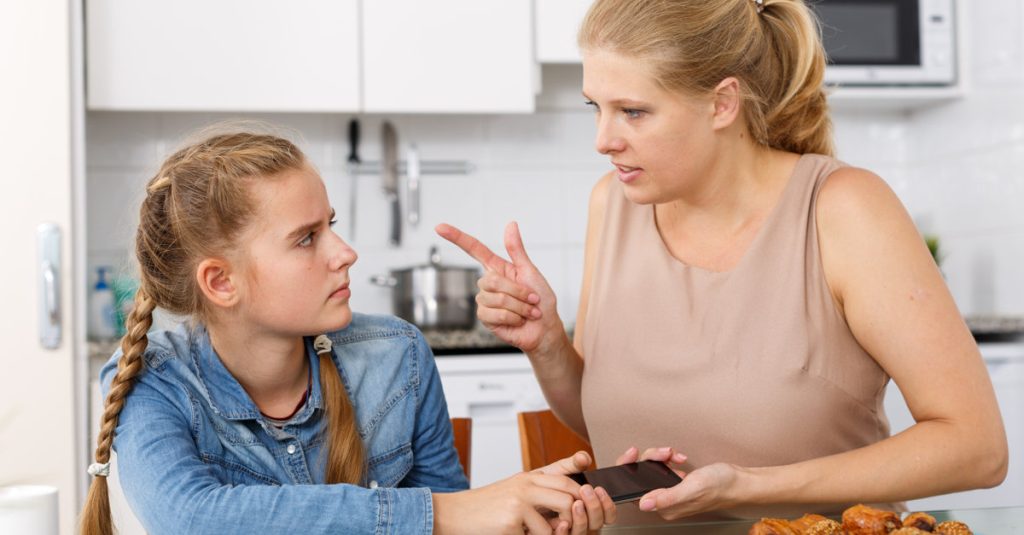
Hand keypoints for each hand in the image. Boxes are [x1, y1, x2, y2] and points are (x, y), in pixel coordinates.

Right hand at [433, 471, 579, 534]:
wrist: (454, 514)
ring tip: (535, 534)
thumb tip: (568, 503)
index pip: (564, 475)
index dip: (580, 487)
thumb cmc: (484, 507)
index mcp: (528, 477)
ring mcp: (520, 500)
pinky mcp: (512, 519)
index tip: (587, 497)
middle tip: (566, 527)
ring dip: (552, 534)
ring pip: (558, 519)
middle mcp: (526, 484)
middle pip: (569, 495)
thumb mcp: (513, 491)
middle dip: (574, 514)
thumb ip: (538, 492)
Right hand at [435, 222, 561, 352]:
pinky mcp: (486, 318)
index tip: (440, 227)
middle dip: (517, 291)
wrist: (544, 328)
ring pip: (495, 298)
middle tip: (532, 298)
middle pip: (490, 280)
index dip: (456, 237)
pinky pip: (495, 314)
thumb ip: (516, 249)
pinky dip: (513, 317)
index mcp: (497, 268)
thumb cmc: (540, 300)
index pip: (474, 249)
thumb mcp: (530, 271)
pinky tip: (518, 320)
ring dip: (518, 306)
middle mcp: (489, 284)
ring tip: (527, 311)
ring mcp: (485, 301)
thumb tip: (511, 224)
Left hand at [535, 451, 617, 534]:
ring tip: (575, 503)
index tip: (600, 489)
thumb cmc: (538, 487)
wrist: (515, 499)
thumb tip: (584, 458)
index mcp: (585, 508)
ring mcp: (567, 531)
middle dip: (595, 507)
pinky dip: (564, 532)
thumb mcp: (556, 473)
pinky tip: (561, 522)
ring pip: (582, 532)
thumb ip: (572, 465)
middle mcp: (579, 522)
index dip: (607, 505)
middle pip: (597, 523)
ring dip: (582, 518)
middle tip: (587, 490)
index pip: (606, 514)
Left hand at [636, 462, 742, 520]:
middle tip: (665, 452)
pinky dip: (670, 460)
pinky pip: (664, 468)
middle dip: (651, 459)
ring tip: (675, 455)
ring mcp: (672, 492)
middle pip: (642, 476)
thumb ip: (667, 497)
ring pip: (653, 469)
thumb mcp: (692, 488)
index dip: (630, 470)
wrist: (739, 481)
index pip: (635, 491)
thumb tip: (643, 504)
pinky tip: (680, 459)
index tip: (634, 454)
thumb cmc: (721, 486)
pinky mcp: (678, 483)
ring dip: (662, 458)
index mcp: (665, 507)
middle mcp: (666, 502)